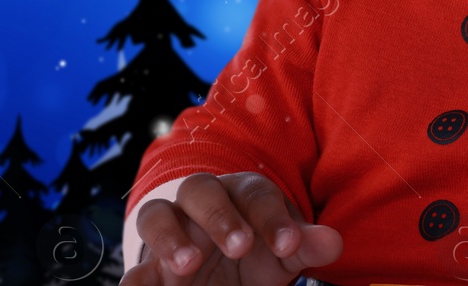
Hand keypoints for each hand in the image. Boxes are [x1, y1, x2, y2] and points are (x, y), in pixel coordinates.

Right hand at [121, 171, 342, 284]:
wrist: (222, 265)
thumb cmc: (257, 249)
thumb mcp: (281, 250)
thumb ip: (302, 244)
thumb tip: (333, 242)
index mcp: (241, 193)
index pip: (255, 193)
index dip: (271, 217)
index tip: (287, 246)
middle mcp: (201, 203)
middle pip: (201, 189)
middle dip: (219, 216)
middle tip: (239, 246)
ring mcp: (172, 231)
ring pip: (157, 214)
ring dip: (170, 236)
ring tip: (188, 264)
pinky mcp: (151, 266)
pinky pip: (136, 267)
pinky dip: (134, 278)